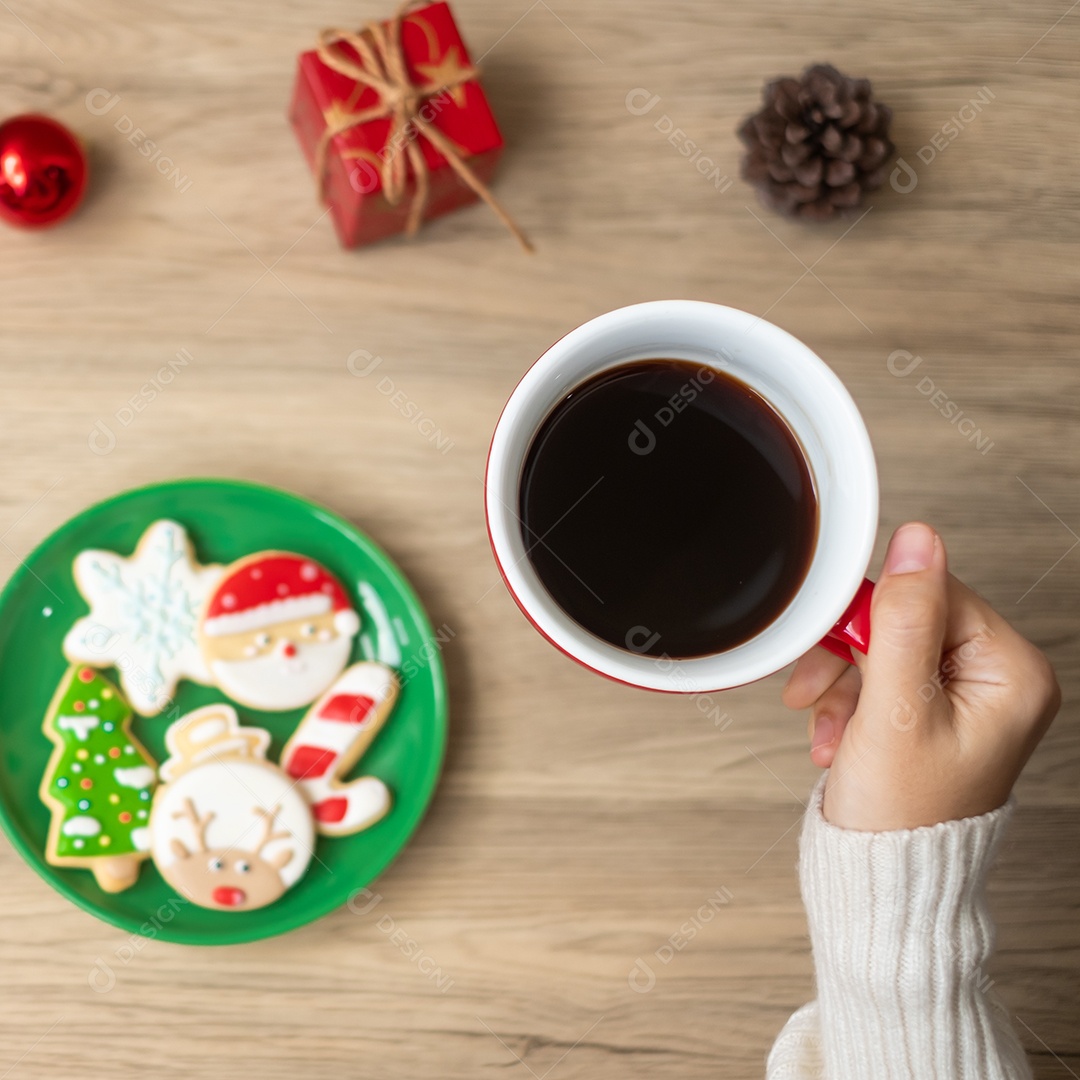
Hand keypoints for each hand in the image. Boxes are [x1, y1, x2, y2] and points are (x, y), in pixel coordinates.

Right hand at [782, 522, 1059, 830]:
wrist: (882, 882)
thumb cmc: (901, 816)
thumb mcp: (895, 710)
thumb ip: (903, 621)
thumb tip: (918, 538)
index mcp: (1013, 673)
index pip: (934, 593)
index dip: (872, 616)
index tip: (835, 647)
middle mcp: (997, 679)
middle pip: (905, 618)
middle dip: (851, 657)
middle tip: (818, 691)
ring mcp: (964, 696)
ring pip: (884, 645)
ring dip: (842, 683)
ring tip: (830, 731)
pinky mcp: (931, 710)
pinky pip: (878, 673)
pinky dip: (847, 700)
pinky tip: (837, 737)